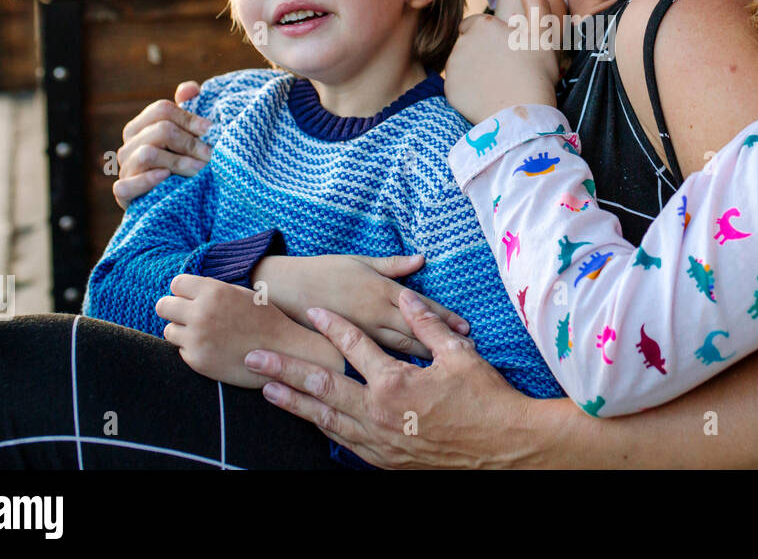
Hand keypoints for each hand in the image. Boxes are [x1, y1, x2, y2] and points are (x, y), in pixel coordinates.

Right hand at [114, 80, 209, 209]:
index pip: (162, 109)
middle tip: (212, 155)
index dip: (189, 117)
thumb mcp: (189, 136)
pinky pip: (126, 185)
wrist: (176, 205)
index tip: (212, 130)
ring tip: (200, 170)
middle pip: (160, 130)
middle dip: (191, 143)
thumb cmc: (185, 163)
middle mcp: (129, 146)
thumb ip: (188, 110)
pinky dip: (147, 181)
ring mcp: (124, 169)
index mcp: (141, 127)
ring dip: (179, 162)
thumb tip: (191, 88)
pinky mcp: (123, 194)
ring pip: (147, 154)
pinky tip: (167, 178)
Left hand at [158, 274, 334, 389]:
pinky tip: (213, 349)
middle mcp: (201, 313)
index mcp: (213, 291)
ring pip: (169, 330)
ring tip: (204, 334)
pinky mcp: (197, 360)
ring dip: (182, 331)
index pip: (176, 284)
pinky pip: (182, 351)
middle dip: (174, 310)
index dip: (184, 291)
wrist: (283, 353)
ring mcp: (197, 339)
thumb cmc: (265, 320)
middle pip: (163, 306)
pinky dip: (193, 350)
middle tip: (188, 316)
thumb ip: (213, 290)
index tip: (191, 298)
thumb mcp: (241, 295)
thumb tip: (184, 289)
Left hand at [248, 292, 537, 467]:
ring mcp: (379, 440)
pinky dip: (322, 428)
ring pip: (325, 418)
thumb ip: (428, 325)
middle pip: (322, 385)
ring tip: (267, 388)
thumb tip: (408, 298)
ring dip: (293, 402)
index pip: (354, 347)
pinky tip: (310, 420)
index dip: (332, 326)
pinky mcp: (385, 458)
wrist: (503, 448)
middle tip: (255, 357)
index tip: (313, 311)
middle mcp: (379, 413)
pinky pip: (344, 441)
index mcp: (396, 383)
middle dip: (285, 369)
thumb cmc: (485, 399)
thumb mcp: (459, 354)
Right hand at [250, 253, 470, 359]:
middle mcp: (374, 312)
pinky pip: (376, 362)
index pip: (419, 305)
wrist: (282, 290)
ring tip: (448, 366)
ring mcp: (360, 333)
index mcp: (379, 289)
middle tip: (467, 349)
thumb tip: (421, 258)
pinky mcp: (347, 349)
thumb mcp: (360, 263)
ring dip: (425, 355)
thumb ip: (392, 265)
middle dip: (442, 340)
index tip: (465, 326)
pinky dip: (396, 369)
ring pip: (399, 348)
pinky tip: (412, 381)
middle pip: (415, 330)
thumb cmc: (322, 273)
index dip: (444, 316)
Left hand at [445, 0, 560, 124]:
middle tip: (501, 68)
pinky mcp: (450, 89)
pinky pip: (457, 86)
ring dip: (472, 69)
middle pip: (466, 44)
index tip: (503, 50)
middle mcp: (462, 42)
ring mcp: (453, 67)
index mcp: (483, 26)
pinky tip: (485, 97)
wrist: (522, 113)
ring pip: (460, 64)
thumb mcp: (543, 35)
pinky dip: (468, 90)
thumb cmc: (535, 73)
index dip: (489, 36)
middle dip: (479, 51)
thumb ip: (536, 6)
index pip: (475, 24)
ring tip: (495, 83)